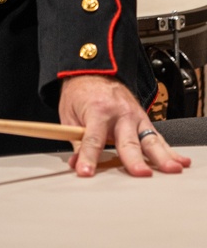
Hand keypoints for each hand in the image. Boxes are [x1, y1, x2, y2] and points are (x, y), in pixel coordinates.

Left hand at [60, 75, 190, 177]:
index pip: (93, 139)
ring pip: (149, 139)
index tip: (86, 172)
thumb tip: (76, 164)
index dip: (88, 157)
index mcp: (98, 110)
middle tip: (140, 173)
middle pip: (127, 141)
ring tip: (170, 169)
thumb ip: (75, 141)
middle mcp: (120, 114)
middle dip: (133, 159)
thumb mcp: (69, 114)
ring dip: (161, 156)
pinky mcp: (144, 121)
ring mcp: (136, 117)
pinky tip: (179, 161)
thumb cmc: (81, 94)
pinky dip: (169, 150)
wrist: (95, 73)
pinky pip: (157, 138)